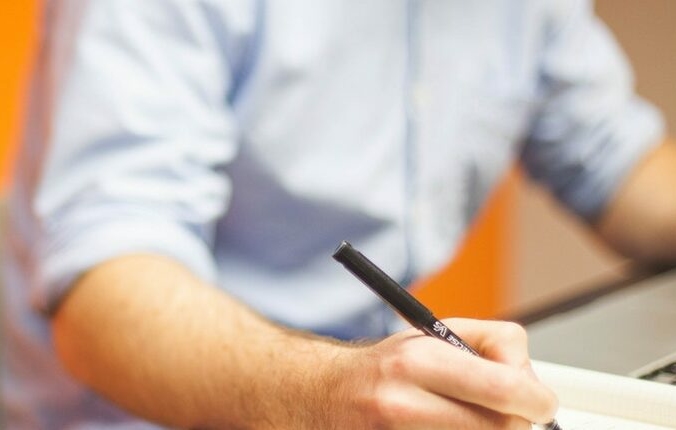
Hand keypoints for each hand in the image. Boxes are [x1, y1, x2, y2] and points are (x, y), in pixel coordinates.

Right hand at [333, 318, 557, 428]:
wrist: (327, 395)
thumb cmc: (385, 367)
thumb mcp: (433, 334)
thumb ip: (490, 344)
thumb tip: (529, 379)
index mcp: (418, 363)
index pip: (503, 388)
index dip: (536, 399)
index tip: (541, 402)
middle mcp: (404, 405)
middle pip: (501, 428)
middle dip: (515, 421)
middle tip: (508, 411)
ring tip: (469, 418)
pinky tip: (452, 429)